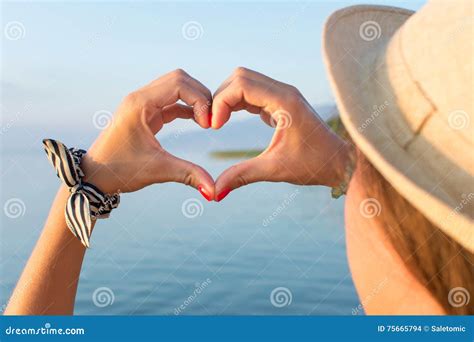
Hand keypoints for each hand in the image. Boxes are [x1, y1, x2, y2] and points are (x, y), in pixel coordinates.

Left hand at [81, 69, 214, 199]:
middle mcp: (140, 98)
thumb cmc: (118, 171)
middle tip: (211, 119)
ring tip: (206, 121)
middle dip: (200, 95)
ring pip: (175, 87)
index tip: (208, 124)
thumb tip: (214, 192)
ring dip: (194, 100)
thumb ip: (188, 175)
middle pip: (179, 79)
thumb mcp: (157, 170)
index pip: (179, 84)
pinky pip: (171, 101)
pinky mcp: (145, 113)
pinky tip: (198, 121)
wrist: (93, 176)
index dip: (200, 100)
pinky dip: (186, 108)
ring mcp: (141, 104)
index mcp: (140, 104)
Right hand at [211, 67, 350, 200]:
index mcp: (284, 101)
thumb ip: (242, 176)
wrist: (339, 163)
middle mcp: (284, 91)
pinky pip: (253, 93)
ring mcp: (283, 95)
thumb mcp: (275, 170)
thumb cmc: (314, 165)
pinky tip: (230, 120)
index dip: (221, 102)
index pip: (241, 85)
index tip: (215, 126)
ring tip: (219, 122)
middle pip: (240, 77)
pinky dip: (237, 103)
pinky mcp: (281, 103)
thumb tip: (214, 193)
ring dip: (228, 99)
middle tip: (214, 124)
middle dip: (221, 97)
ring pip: (245, 82)